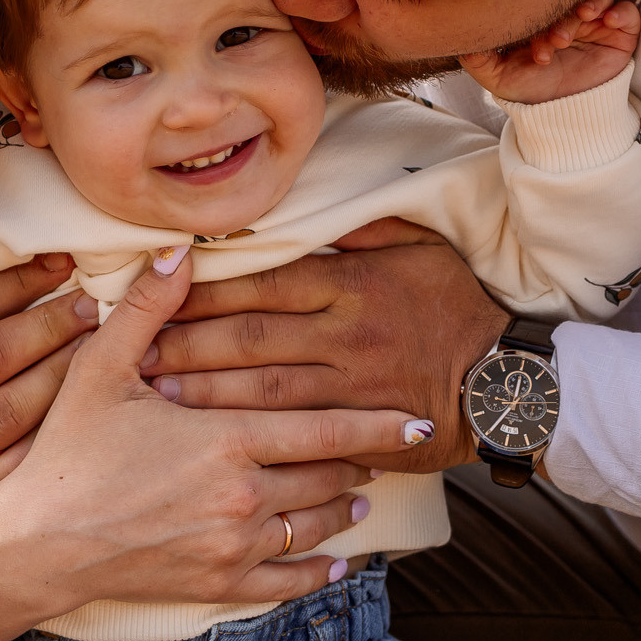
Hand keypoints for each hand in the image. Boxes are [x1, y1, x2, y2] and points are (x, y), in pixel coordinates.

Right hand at [0, 248, 429, 640]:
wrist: (37, 543)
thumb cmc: (66, 453)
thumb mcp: (102, 370)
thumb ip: (149, 309)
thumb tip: (179, 252)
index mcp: (226, 438)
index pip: (324, 429)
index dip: (375, 424)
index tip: (415, 419)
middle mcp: (242, 496)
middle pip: (324, 476)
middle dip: (359, 461)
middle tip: (384, 449)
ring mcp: (233, 546)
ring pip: (311, 526)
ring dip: (341, 510)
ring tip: (360, 497)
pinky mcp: (216, 583)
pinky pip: (284, 582)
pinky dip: (315, 572)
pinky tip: (334, 565)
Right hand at [0, 254, 98, 505]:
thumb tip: (48, 248)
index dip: (20, 279)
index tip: (66, 260)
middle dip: (50, 321)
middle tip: (95, 303)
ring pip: (13, 402)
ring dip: (65, 367)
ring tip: (105, 342)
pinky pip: (31, 449)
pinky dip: (69, 420)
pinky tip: (100, 396)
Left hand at [142, 235, 506, 472]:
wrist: (507, 384)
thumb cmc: (457, 309)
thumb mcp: (421, 248)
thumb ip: (365, 227)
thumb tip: (313, 206)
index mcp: (353, 283)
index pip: (264, 282)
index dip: (207, 289)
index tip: (161, 290)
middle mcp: (344, 334)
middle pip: (249, 336)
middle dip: (186, 341)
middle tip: (133, 348)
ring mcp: (349, 387)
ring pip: (259, 388)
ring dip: (201, 390)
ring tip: (151, 390)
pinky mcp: (356, 430)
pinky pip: (290, 433)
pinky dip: (244, 433)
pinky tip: (204, 435)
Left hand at [460, 0, 639, 104]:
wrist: (564, 117)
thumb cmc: (531, 93)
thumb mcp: (497, 76)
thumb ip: (476, 55)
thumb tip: (458, 35)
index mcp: (540, 17)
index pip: (541, 1)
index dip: (539, 19)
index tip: (537, 51)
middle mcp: (567, 14)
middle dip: (564, 14)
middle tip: (558, 39)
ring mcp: (594, 22)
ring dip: (591, 4)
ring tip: (583, 19)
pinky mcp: (620, 33)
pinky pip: (626, 12)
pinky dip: (620, 12)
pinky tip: (608, 21)